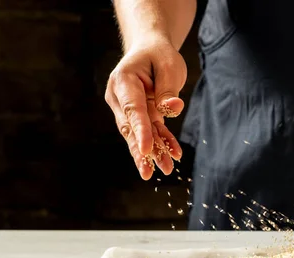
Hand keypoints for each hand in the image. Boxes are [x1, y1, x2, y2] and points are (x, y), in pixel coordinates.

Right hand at [105, 35, 185, 179]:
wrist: (150, 49)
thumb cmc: (158, 54)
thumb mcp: (168, 65)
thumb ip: (168, 89)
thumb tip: (173, 109)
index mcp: (123, 81)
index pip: (132, 109)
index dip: (139, 131)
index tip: (145, 149)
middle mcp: (121, 97)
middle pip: (131, 128)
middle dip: (141, 151)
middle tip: (148, 173)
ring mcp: (128, 108)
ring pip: (140, 134)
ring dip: (153, 153)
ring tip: (165, 169)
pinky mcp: (141, 115)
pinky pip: (151, 132)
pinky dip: (162, 143)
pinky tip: (173, 155)